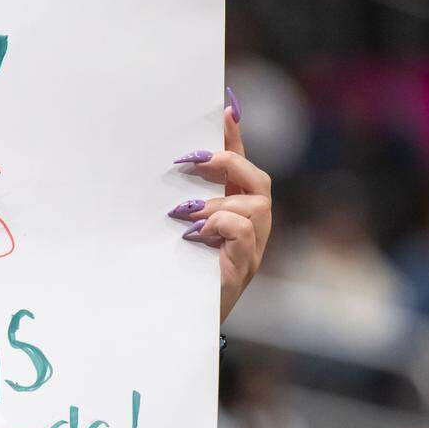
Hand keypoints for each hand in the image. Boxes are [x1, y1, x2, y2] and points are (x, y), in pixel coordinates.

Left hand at [171, 90, 271, 322]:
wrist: (176, 321)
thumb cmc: (176, 272)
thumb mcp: (175, 228)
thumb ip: (179, 197)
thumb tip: (171, 160)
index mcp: (235, 211)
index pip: (240, 165)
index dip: (235, 136)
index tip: (224, 106)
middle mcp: (251, 226)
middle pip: (257, 179)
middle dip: (227, 163)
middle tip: (190, 159)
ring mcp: (251, 248)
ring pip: (253, 205)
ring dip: (215, 203)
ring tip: (183, 214)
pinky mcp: (243, 267)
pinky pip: (242, 231)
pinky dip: (218, 225)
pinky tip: (192, 235)